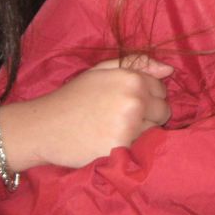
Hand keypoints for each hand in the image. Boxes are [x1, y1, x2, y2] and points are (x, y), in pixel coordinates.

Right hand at [0, 55, 172, 170]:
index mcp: (131, 79)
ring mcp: (130, 128)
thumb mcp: (102, 70)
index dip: (147, 95)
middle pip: (164, 111)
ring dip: (141, 130)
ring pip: (154, 130)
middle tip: (123, 116)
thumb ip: (137, 64)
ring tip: (115, 127)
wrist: (45, 126)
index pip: (161, 89)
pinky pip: (140, 148)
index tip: (128, 100)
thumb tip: (169, 69)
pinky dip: (130, 145)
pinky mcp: (122, 150)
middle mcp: (135, 102)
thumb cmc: (73, 96)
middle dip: (150, 113)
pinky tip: (110, 139)